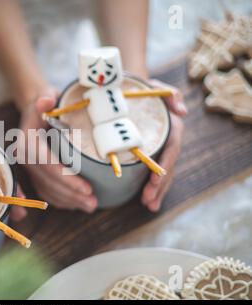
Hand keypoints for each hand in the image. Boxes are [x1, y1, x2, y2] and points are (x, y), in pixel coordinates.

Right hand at [18, 87, 97, 213]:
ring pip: (47, 190)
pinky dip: (60, 200)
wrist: (34, 107)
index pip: (48, 165)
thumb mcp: (46, 95)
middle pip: (48, 182)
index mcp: (28, 141)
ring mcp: (27, 166)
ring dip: (68, 201)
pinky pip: (44, 190)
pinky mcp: (33, 172)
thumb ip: (45, 100)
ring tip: (90, 206)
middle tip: (93, 203)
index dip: (68, 179)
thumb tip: (45, 101)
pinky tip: (75, 204)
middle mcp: (24, 156)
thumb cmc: (45, 102)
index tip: (88, 189)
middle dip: (71, 195)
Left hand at [141, 80, 186, 211]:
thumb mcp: (155, 86)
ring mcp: (163, 149)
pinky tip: (146, 200)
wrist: (135, 92)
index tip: (155, 179)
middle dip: (160, 186)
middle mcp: (170, 141)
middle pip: (168, 167)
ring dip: (158, 192)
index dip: (164, 165)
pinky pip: (156, 173)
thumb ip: (169, 94)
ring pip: (164, 174)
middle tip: (148, 201)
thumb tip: (181, 111)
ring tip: (149, 206)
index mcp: (172, 127)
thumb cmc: (145, 89)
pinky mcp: (153, 154)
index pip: (171, 149)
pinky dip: (153, 188)